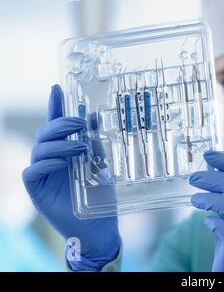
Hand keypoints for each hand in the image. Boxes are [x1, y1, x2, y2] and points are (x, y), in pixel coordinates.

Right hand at [22, 85, 119, 270]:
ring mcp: (43, 174)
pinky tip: (62, 163)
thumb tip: (95, 116)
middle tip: (79, 123)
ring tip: (80, 147)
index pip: (57, 125)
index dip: (55, 106)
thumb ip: (95, 143)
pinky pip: (32, 172)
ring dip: (60, 144)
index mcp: (65, 151)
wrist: (99, 225)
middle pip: (46, 133)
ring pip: (39, 149)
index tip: (57, 88)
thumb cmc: (101, 195)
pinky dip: (47, 163)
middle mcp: (51, 160)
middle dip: (61, 124)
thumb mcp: (101, 164)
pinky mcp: (37, 190)